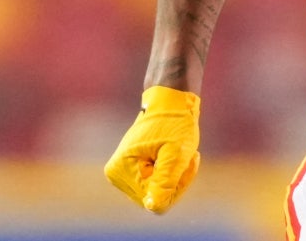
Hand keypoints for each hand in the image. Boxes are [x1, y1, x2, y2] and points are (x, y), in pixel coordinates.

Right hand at [104, 86, 201, 213]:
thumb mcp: (176, 152)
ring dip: (174, 176)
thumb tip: (153, 206)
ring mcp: (122, 172)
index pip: (155, 202)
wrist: (170, 99)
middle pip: (154, 198)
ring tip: (179, 151)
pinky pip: (155, 184)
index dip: (177, 187)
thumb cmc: (175, 122)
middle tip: (187, 156)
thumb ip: (165, 181)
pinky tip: (173, 153)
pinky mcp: (130, 170)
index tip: (188, 161)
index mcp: (122, 170)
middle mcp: (116, 174)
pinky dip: (169, 172)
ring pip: (156, 192)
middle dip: (175, 180)